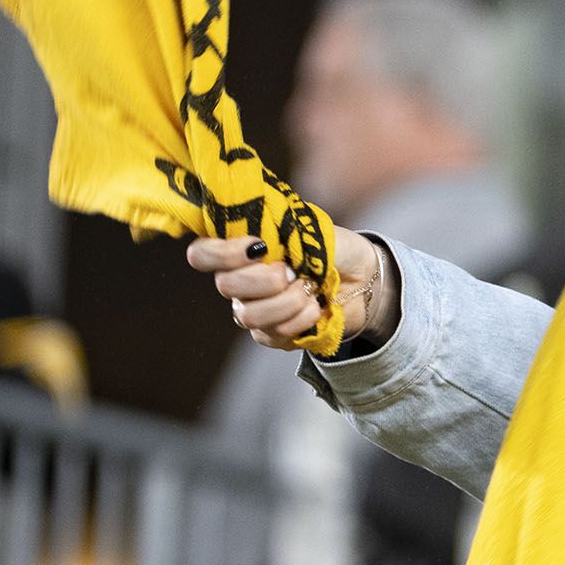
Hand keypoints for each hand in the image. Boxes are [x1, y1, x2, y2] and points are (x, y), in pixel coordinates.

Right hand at [187, 229, 384, 348]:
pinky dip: (300, 319)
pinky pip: (272, 334)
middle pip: (225, 286)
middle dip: (265, 279)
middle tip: (292, 271)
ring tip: (310, 290)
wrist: (363, 277)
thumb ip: (282, 232)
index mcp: (241, 249)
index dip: (222, 254)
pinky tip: (316, 307)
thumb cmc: (332, 248)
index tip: (258, 247)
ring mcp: (252, 309)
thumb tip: (263, 243)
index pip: (202, 254)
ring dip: (288, 301)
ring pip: (248, 315)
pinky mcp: (271, 334)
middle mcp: (238, 281)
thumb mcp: (311, 230)